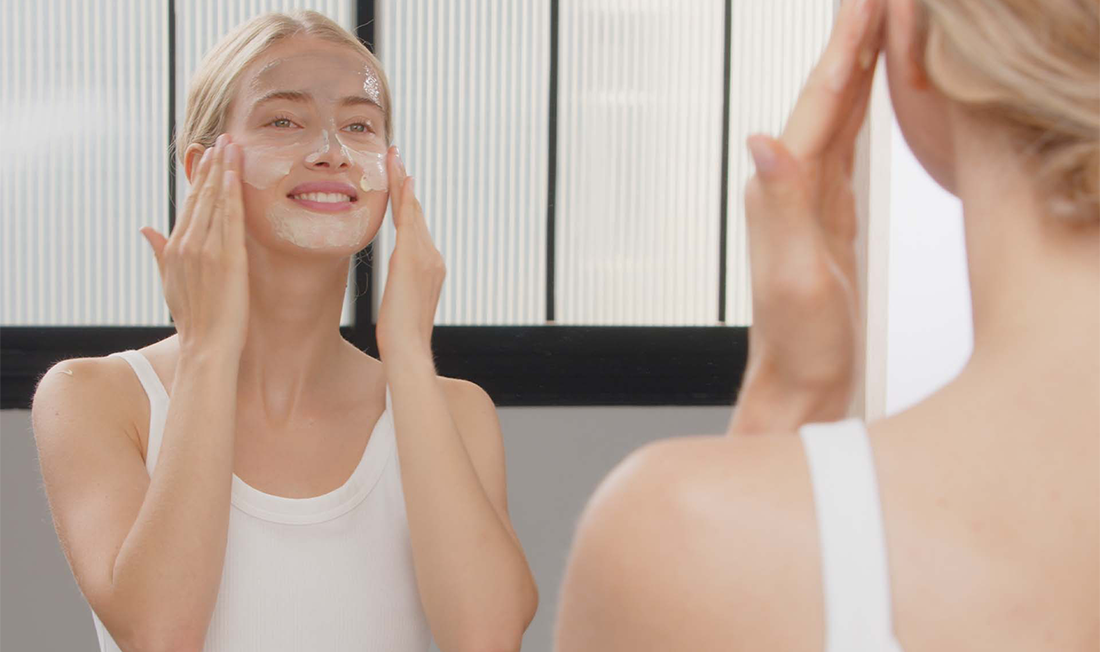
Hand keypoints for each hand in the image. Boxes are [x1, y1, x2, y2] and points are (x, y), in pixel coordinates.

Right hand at [140, 134, 249, 357]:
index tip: (207, 156)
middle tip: (221, 139)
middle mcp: (188, 244)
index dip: (199, 179)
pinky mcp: (228, 258)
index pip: (189, 206)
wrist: (206, 346)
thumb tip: (146, 228)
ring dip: (223, 170)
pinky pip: (230, 219)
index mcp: (175, 248)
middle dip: (211, 166)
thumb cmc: (194, 320)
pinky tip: (234, 173)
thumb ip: (160, 253)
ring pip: (215, 201)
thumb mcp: (170, 283)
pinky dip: (231, 194)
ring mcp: (207, 250)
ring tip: (231, 145)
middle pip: (200, 196)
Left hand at [376, 147, 444, 362]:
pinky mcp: (413, 259)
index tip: (401, 182)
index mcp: (430, 268)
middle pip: (416, 213)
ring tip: (394, 157)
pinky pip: (409, 221)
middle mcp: (433, 258)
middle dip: (405, 184)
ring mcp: (426, 257)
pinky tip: (403, 179)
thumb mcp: (401, 307)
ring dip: (403, 182)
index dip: (408, 204)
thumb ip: (402, 289)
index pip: (415, 228)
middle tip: (396, 156)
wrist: (407, 349)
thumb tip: (398, 289)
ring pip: (413, 211)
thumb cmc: (400, 337)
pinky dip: (406, 198)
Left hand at [729, 0, 884, 434]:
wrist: (797, 384)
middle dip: (850, 45)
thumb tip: (763, 142)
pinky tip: (866, 99)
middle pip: (825, 101)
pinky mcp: (826, 218)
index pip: (818, 107)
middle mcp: (788, 189)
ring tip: (876, 29)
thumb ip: (783, 208)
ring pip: (835, 119)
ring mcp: (808, 202)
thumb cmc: (798, 344)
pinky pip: (844, 149)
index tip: (864, 4)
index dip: (844, 52)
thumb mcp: (796, 277)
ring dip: (855, 71)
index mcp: (782, 194)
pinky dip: (858, 114)